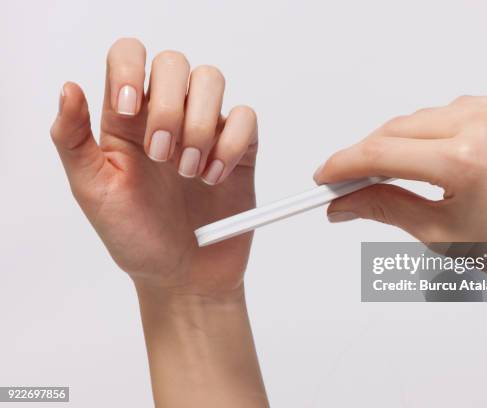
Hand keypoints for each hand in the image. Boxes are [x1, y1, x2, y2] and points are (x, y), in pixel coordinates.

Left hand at [51, 38, 266, 406]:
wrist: (183, 276)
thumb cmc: (136, 237)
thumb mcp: (92, 192)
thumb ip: (73, 140)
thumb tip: (69, 88)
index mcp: (126, 120)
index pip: (128, 57)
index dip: (130, 69)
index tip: (130, 112)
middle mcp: (167, 116)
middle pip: (174, 64)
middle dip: (169, 108)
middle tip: (161, 157)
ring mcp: (206, 130)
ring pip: (211, 80)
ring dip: (200, 126)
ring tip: (190, 172)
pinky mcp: (240, 150)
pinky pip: (245, 118)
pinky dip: (231, 145)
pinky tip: (214, 176)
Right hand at [314, 95, 486, 241]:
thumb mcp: (442, 235)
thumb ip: (385, 208)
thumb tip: (345, 202)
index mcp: (468, 161)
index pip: (381, 153)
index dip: (344, 164)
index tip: (326, 175)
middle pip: (400, 128)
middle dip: (371, 154)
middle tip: (353, 179)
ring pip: (429, 115)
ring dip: (410, 140)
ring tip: (413, 174)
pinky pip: (465, 107)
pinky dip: (447, 128)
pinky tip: (449, 154)